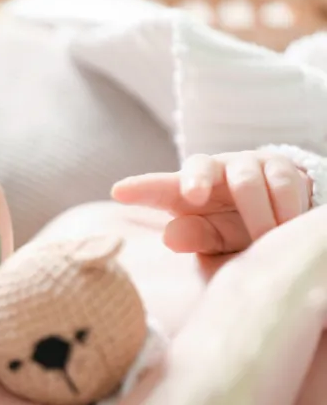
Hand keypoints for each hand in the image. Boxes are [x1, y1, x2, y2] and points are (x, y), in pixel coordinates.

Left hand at [111, 151, 312, 253]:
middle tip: (193, 196)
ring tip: (262, 239)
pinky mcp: (281, 166)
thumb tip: (170, 236)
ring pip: (246, 179)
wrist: (281, 216)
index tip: (118, 192)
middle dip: (195, 179)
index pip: (157, 187)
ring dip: (255, 213)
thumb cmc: (233, 229)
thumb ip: (195, 237)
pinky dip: (285, 208)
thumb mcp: (212, 240)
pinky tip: (286, 227)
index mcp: (183, 191)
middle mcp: (212, 170)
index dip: (140, 189)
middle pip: (200, 167)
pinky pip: (283, 183)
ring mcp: (246, 164)